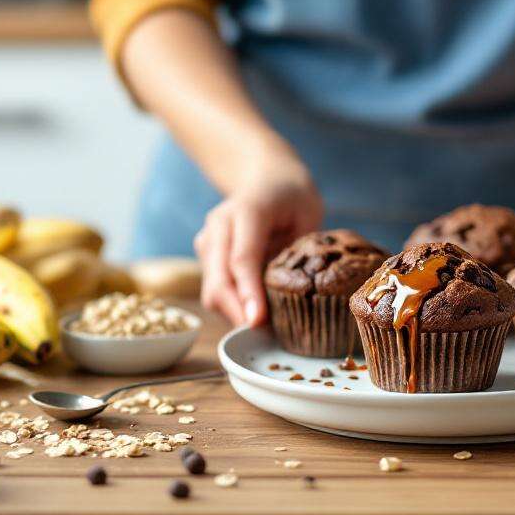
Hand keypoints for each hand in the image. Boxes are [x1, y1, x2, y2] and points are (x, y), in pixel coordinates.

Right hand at [193, 151, 322, 327]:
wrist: (264, 178)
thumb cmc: (292, 197)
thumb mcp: (309, 214)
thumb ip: (300, 249)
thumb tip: (302, 291)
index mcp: (249, 209)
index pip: (242, 258)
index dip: (248, 292)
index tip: (257, 320)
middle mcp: (220, 223)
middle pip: (219, 278)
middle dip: (237, 312)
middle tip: (263, 335)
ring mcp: (208, 238)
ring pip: (211, 289)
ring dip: (234, 313)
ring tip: (264, 326)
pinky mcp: (205, 253)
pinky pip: (214, 288)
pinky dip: (232, 305)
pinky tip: (254, 310)